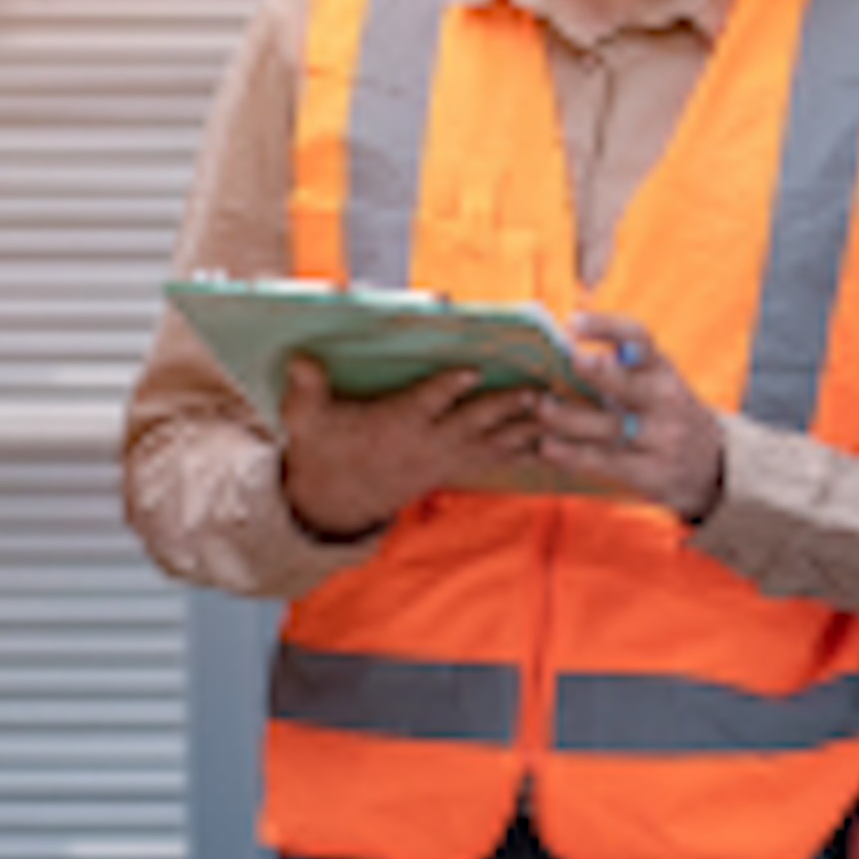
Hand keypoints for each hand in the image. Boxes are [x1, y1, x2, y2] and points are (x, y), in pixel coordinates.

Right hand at [279, 357, 552, 539]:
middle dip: (505, 407)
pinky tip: (555, 443)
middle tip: (537, 393)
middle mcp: (426, 443)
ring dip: (527, 429)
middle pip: (471, 423)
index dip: (446, 388)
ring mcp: (445, 458)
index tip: (470, 372)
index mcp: (394, 425)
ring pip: (493, 442)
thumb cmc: (325, 448)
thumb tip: (300, 360)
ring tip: (559, 413)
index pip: (423, 403)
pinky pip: (497, 458)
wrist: (337, 498)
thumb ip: (306, 389)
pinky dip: (526, 450)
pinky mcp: (455, 466)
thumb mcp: (307, 419)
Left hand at [529, 313, 726, 524]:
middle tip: (569, 361)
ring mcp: (659, 438)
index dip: (607, 327)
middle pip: (629, 384)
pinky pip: (606, 462)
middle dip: (600, 372)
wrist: (710, 464)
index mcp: (659, 368)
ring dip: (569, 417)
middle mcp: (663, 399)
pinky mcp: (649, 471)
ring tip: (539, 407)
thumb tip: (555, 342)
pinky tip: (547, 447)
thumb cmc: (661, 412)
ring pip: (610, 426)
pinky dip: (572, 454)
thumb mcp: (652, 381)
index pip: (638, 338)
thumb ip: (614, 365)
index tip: (573, 321)